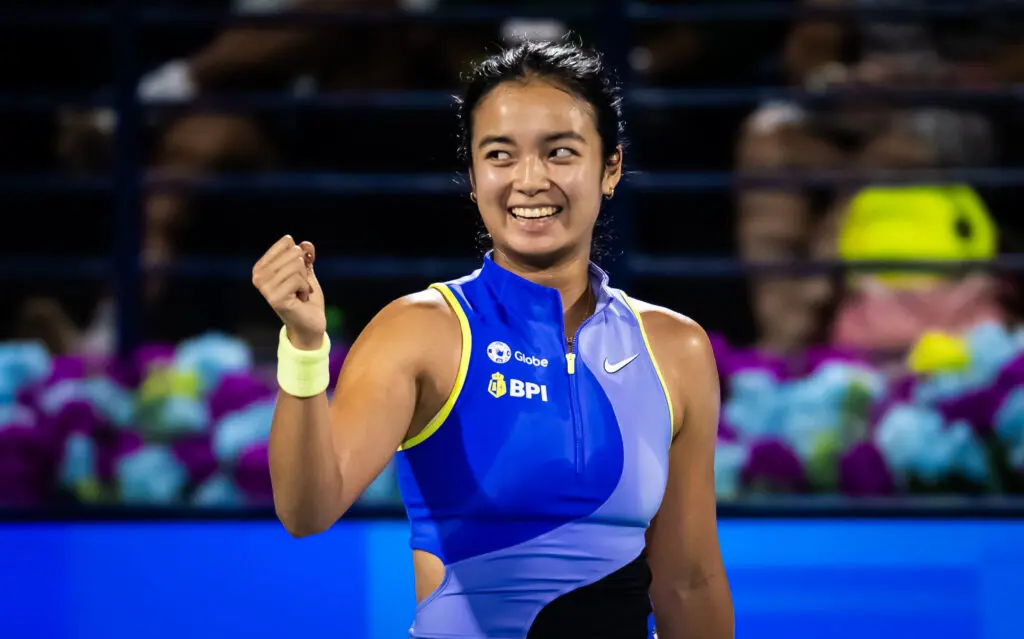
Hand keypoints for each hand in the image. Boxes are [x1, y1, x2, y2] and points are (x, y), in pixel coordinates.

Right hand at [252, 235, 326, 349]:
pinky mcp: (275, 298)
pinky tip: (299, 299)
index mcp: (261, 266)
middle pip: (293, 253)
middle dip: (304, 270)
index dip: (301, 256)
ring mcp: (265, 288)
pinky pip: (298, 279)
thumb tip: (305, 243)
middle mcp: (258, 276)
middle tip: (299, 286)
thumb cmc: (306, 296)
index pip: (287, 242)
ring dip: (305, 280)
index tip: (298, 274)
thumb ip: (304, 255)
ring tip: (299, 293)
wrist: (310, 322)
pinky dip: (305, 288)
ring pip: (297, 265)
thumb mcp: (306, 271)